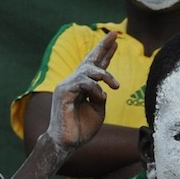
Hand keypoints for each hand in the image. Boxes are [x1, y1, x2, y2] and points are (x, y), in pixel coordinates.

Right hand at [49, 32, 119, 152]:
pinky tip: (102, 96)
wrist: (67, 143)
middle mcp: (73, 82)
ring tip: (116, 85)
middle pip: (89, 60)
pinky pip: (82, 83)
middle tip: (115, 34)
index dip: (105, 53)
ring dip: (105, 75)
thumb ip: (101, 97)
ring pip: (88, 71)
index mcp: (83, 86)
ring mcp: (67, 85)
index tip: (116, 41)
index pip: (94, 66)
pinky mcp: (63, 92)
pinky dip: (95, 89)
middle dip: (103, 46)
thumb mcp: (98, 110)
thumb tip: (103, 88)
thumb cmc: (81, 129)